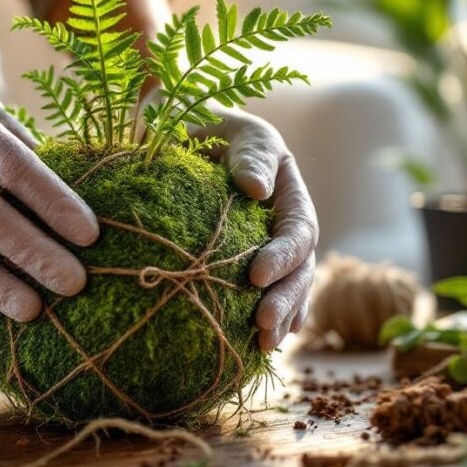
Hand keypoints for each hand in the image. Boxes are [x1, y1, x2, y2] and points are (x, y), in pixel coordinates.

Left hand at [192, 106, 317, 351]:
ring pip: (285, 286)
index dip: (284, 255)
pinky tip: (256, 344)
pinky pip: (257, 294)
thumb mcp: (223, 126)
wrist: (167, 127)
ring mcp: (263, 245)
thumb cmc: (196, 122)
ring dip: (278, 316)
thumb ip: (246, 152)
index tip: (254, 275)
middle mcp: (281, 223)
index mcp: (287, 190)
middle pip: (299, 267)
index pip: (298, 229)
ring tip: (262, 345)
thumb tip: (258, 190)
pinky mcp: (239, 262)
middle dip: (286, 298)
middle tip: (263, 324)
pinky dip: (262, 318)